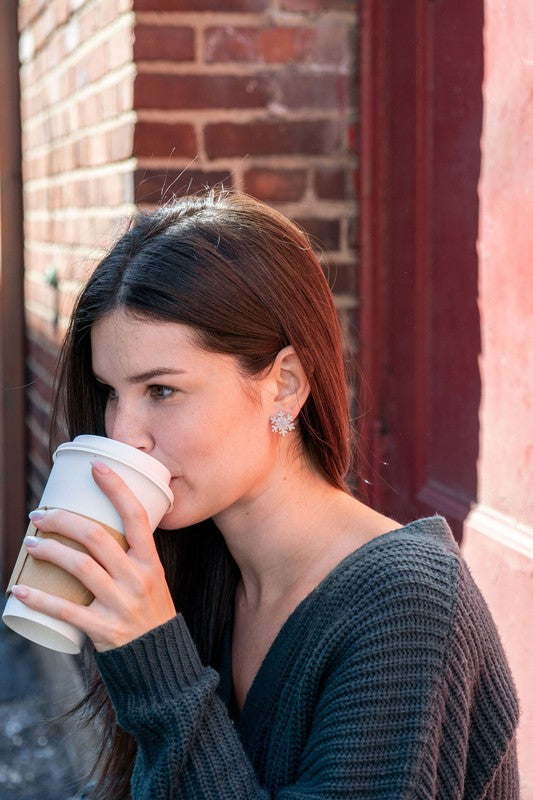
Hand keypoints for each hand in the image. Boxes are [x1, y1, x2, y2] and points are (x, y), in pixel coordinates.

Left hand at [11, 461, 175, 651]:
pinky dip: (40, 599)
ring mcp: (121, 603)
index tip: (95, 467)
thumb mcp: (152, 577)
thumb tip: (98, 527)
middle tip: (41, 515)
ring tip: (30, 543)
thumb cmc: (150, 611)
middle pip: (97, 538)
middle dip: (64, 520)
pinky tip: (21, 589)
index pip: (136, 516)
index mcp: (151, 562)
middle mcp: (138, 578)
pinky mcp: (104, 628)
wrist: (159, 659)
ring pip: (80, 567)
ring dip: (49, 551)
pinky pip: (66, 611)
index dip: (116, 489)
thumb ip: (131, 555)